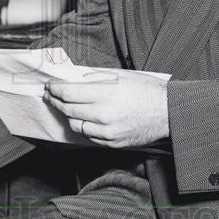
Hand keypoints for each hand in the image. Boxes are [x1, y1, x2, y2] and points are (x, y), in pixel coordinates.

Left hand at [44, 70, 169, 148]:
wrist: (169, 112)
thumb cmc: (146, 90)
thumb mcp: (120, 75)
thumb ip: (94, 77)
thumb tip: (72, 79)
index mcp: (105, 94)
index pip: (68, 93)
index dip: (54, 89)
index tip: (49, 86)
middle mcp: (104, 115)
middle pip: (68, 109)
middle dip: (56, 101)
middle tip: (51, 95)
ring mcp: (107, 132)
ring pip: (75, 125)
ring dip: (68, 115)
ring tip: (67, 106)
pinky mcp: (112, 143)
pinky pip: (89, 136)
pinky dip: (83, 127)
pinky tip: (84, 118)